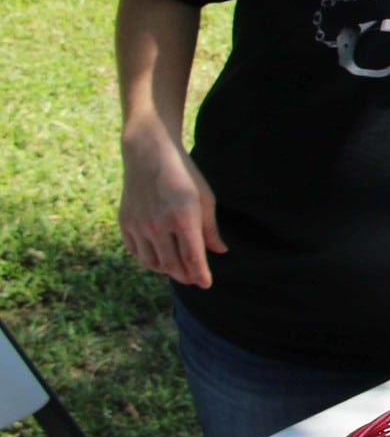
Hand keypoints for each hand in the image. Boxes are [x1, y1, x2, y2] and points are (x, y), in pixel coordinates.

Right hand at [119, 127, 225, 287]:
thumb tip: (218, 251)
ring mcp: (138, 225)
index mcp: (183, 218)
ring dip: (166, 270)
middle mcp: (158, 225)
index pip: (193, 258)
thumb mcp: (205, 198)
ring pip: (152, 262)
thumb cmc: (183, 174)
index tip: (206, 284)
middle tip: (194, 280)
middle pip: (171, 265)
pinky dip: (148, 260)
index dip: (200, 275)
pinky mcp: (125, 222)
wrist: (149, 153)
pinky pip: (136, 251)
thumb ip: (210, 228)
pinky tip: (158, 258)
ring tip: (178, 270)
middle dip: (185, 276)